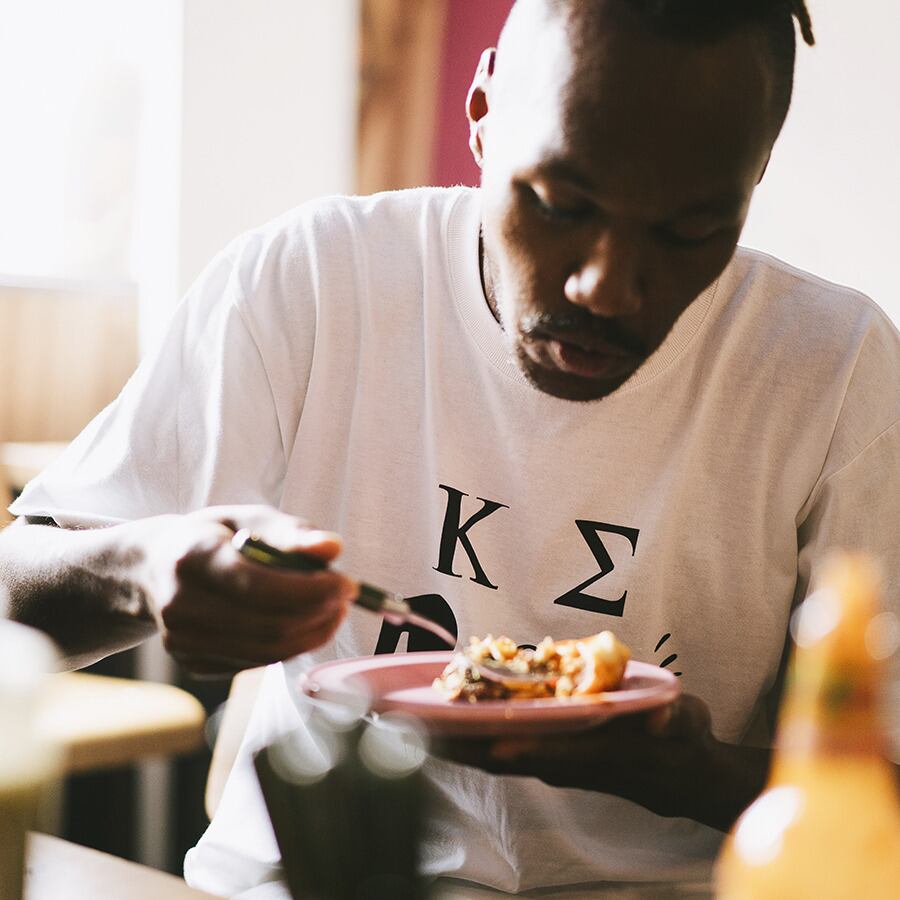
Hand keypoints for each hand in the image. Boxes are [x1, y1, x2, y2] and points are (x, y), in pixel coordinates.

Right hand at [138, 505, 357, 675]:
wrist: (152, 568)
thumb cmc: (211, 537)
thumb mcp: (248, 519)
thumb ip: (291, 532)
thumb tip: (334, 549)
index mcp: (192, 557)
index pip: (256, 585)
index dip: (309, 589)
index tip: (344, 582)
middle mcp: (181, 604)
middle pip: (268, 625)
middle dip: (320, 614)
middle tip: (345, 597)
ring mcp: (183, 641)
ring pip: (268, 651)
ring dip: (314, 633)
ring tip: (332, 608)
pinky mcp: (193, 664)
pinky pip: (258, 662)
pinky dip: (292, 645)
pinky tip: (303, 622)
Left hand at [431, 694, 769, 830]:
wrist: (677, 776)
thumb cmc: (682, 741)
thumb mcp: (688, 723)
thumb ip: (676, 720)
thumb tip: (660, 722)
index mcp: (598, 751)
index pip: (555, 751)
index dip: (522, 748)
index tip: (488, 744)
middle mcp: (566, 761)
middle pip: (508, 757)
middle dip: (464, 747)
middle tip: (415, 730)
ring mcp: (551, 762)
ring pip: (495, 756)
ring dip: (456, 745)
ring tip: (407, 726)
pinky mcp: (544, 757)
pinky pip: (497, 750)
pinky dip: (468, 741)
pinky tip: (438, 727)